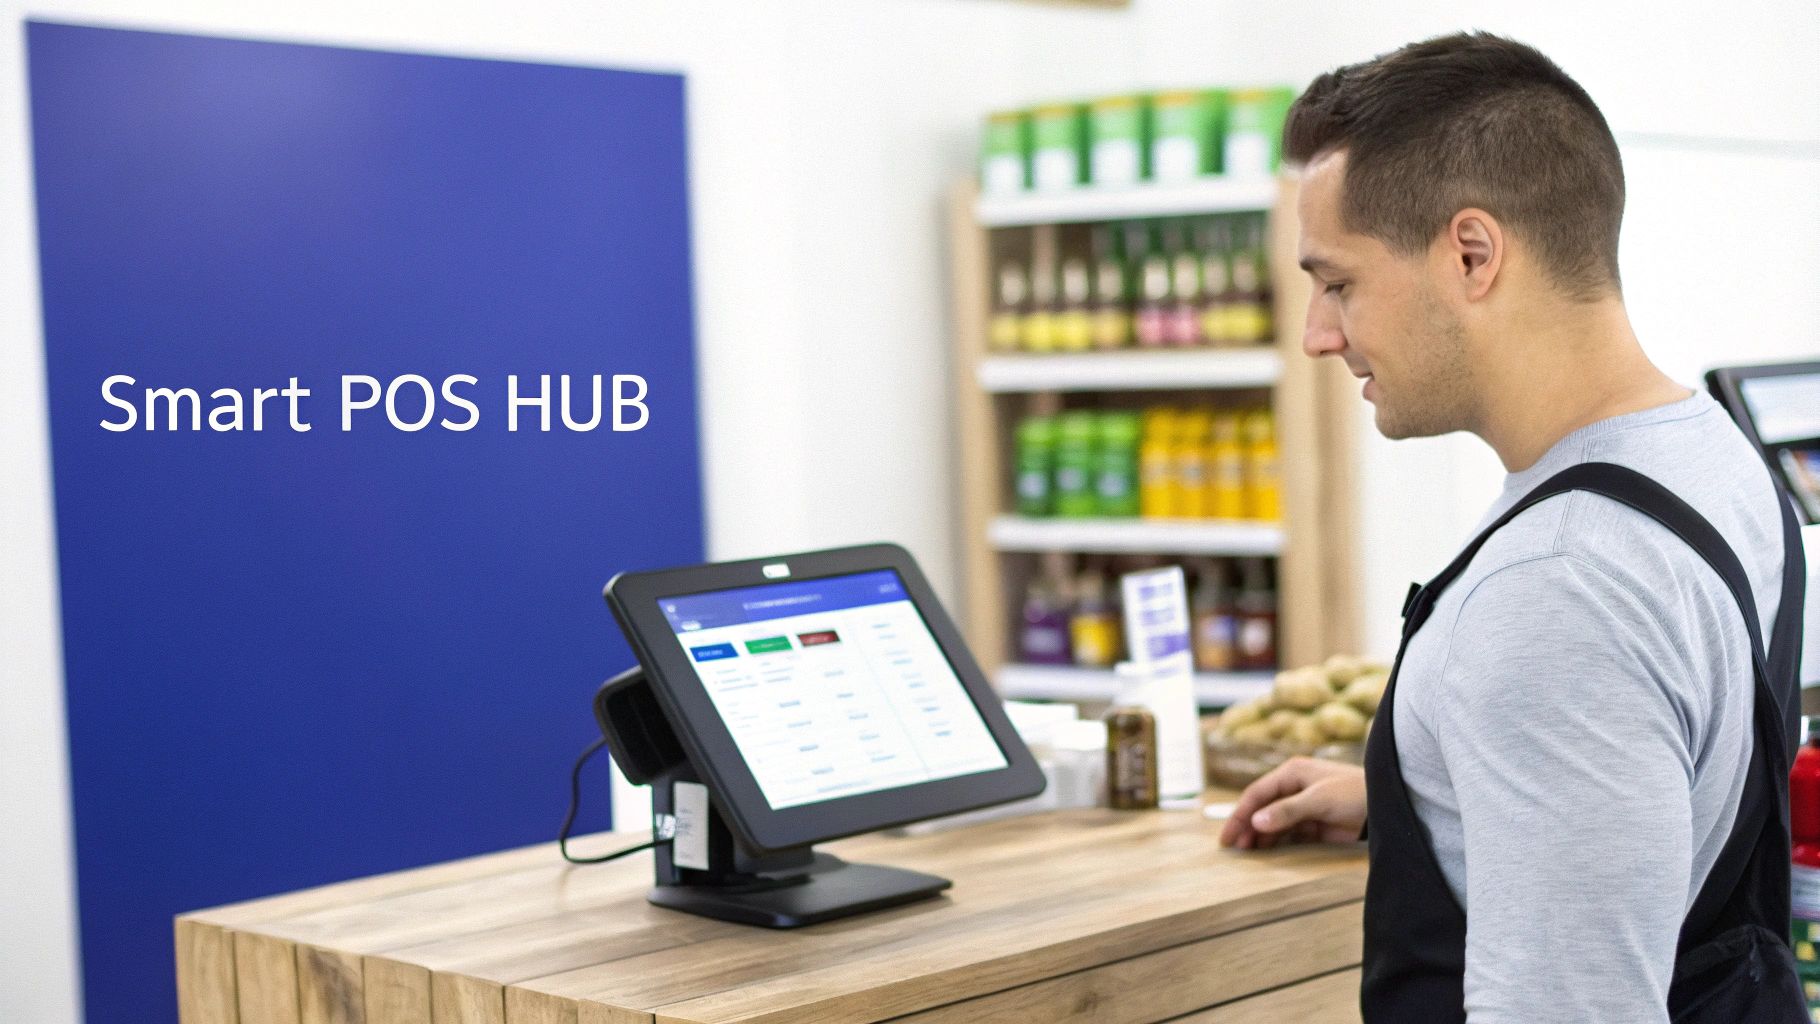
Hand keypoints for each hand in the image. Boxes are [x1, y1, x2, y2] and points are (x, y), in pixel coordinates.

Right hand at [1219, 756, 1366, 848]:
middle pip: (1262, 809)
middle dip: (1247, 827)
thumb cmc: (1355, 793)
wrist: (1388, 807)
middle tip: (1234, 849)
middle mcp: (1294, 789)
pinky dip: (1276, 843)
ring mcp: (1303, 808)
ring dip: (1260, 837)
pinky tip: (1267, 853)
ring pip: (1273, 823)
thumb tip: (1256, 822)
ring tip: (1247, 854)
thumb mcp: (1319, 799)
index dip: (1240, 814)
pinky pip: (1288, 835)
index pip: (1257, 794)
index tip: (1228, 836)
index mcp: (1292, 773)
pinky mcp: (1314, 825)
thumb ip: (1287, 811)